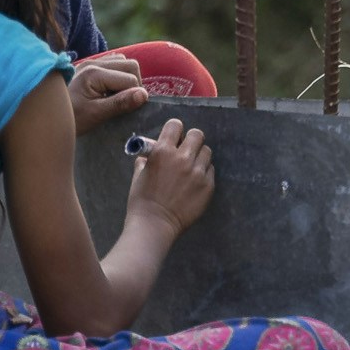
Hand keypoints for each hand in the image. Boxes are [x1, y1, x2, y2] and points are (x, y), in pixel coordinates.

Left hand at [69, 53, 150, 132]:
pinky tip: (109, 90)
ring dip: (126, 78)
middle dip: (134, 84)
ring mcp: (90, 62)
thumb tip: (144, 95)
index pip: (131, 79)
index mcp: (94, 73)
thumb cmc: (70, 118)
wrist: (43, 115)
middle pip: (131, 65)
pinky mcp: (88, 66)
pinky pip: (112, 63)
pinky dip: (117, 74)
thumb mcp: (95, 115)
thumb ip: (119, 103)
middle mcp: (93, 62)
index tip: (126, 111)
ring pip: (123, 62)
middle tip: (124, 103)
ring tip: (116, 96)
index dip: (134, 96)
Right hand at [122, 118, 215, 232]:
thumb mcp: (139, 174)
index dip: (175, 130)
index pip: (175, 125)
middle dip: (191, 140)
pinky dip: (204, 172)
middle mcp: (183, 158)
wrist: (155, 224)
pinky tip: (195, 182)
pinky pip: (211, 170)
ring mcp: (198, 172)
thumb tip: (150, 152)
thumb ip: (146, 159)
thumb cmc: (141, 200)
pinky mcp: (208, 185)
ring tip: (192, 167)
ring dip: (199, 156)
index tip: (174, 137)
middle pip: (197, 135)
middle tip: (186, 151)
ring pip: (207, 151)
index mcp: (163, 151)